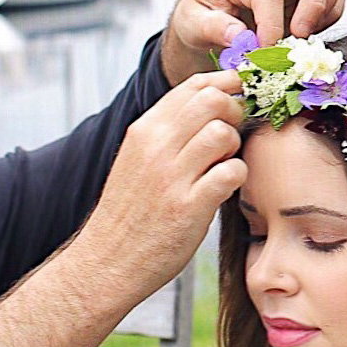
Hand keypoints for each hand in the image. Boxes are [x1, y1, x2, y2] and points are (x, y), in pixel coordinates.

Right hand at [67, 71, 245, 302]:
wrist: (108, 262)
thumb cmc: (131, 211)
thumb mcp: (139, 159)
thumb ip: (169, 132)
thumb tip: (213, 104)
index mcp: (144, 131)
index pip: (193, 86)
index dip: (225, 85)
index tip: (238, 96)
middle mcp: (156, 148)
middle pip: (212, 100)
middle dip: (235, 112)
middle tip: (233, 134)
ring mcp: (171, 177)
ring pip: (223, 133)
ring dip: (235, 147)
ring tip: (224, 163)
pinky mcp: (189, 208)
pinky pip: (231, 172)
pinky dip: (237, 176)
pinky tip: (225, 187)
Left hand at [161, 0, 344, 84]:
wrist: (205, 20)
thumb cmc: (198, 19)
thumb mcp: (191, 24)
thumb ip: (213, 28)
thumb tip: (241, 36)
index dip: (271, 24)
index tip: (265, 49)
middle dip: (314, 4)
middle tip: (298, 37)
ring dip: (326, 9)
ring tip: (301, 36)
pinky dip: (329, 15)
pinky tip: (306, 34)